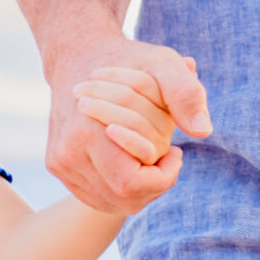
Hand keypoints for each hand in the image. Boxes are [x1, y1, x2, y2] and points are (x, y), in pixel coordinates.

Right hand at [46, 34, 209, 215]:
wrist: (80, 56)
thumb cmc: (129, 62)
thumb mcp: (164, 65)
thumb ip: (186, 95)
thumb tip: (202, 131)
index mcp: (86, 132)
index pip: (132, 184)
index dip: (163, 176)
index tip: (176, 151)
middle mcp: (66, 154)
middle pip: (124, 199)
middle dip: (155, 182)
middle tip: (167, 154)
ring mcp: (59, 163)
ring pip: (113, 203)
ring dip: (141, 186)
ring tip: (150, 155)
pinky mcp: (57, 167)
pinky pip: (99, 196)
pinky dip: (124, 186)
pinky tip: (133, 160)